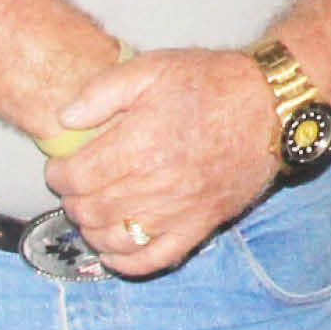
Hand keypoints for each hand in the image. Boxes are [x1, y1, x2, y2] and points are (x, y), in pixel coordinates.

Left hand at [42, 48, 282, 278]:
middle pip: (91, 210)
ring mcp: (180, 211)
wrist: (272, 107)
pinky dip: (126, 262)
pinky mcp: (201, 226)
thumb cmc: (213, 84)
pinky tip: (113, 249)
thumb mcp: (153, 68)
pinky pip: (154, 258)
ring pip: (115, 238)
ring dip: (92, 229)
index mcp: (141, 145)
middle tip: (76, 187)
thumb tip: (65, 119)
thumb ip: (102, 92)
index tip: (60, 167)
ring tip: (92, 212)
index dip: (57, 175)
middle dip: (73, 200)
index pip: (76, 178)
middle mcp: (158, 184)